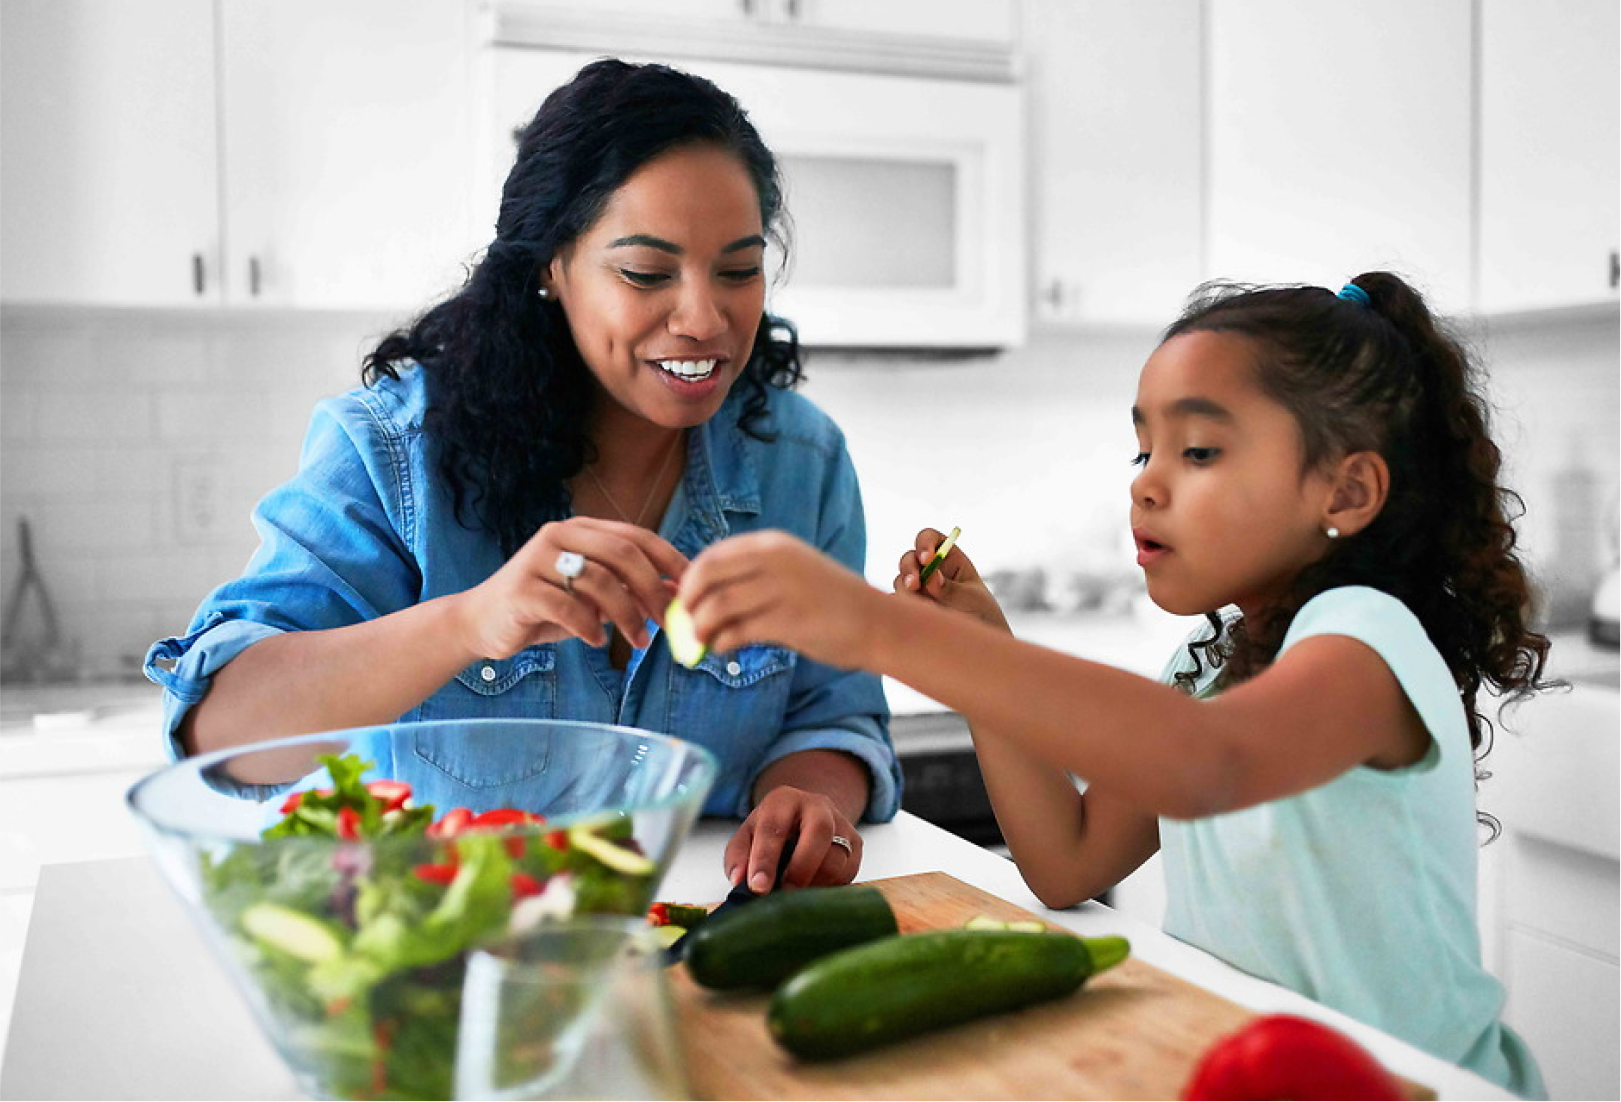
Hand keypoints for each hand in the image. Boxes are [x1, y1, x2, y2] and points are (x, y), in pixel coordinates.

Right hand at [452, 517, 688, 658]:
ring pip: (599, 581)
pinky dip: (590, 627)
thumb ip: (628, 591)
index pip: (636, 536)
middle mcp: (559, 535)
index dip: (668, 559)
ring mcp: (537, 559)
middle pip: (622, 554)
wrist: (482, 622)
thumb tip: (677, 594)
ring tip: (636, 642)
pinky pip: (568, 606)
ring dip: (627, 615)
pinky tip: (597, 641)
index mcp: (581, 530)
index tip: (691, 586)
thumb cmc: (545, 609)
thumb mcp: (593, 599)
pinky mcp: (522, 588)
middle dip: (652, 589)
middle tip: (669, 621)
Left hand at [677, 530, 879, 667]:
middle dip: (689, 602)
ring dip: (701, 627)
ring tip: (703, 641)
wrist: (876, 622)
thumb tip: (700, 595)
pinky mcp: (789, 620)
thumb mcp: (791, 573)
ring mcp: (783, 589)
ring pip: (718, 606)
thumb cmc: (829, 601)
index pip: (712, 556)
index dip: (690, 580)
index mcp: (772, 544)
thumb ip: (751, 577)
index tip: (685, 601)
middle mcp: (775, 560)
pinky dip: (722, 642)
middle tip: (686, 623)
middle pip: (708, 576)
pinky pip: (738, 631)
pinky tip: (724, 648)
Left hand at [724, 785, 862, 892]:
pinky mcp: (857, 843)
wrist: (804, 817)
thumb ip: (738, 857)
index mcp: (783, 800)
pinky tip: (814, 889)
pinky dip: (831, 887)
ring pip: (838, 857)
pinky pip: (850, 871)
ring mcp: (841, 823)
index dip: (765, 859)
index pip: (774, 827)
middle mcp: (817, 805)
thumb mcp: (747, 837)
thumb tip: (740, 880)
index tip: (758, 888)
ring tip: (797, 895)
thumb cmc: (771, 831)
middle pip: (819, 831)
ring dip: (817, 883)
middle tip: (786, 893)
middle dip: (801, 868)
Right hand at [893, 527, 1010, 631]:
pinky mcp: (910, 607)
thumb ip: (949, 588)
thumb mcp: (971, 599)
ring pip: (901, 581)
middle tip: (915, 585)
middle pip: (909, 558)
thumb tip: (930, 577)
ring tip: (922, 606)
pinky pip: (897, 603)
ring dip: (905, 590)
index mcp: (948, 558)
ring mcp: (918, 588)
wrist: (977, 644)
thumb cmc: (981, 613)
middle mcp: (929, 570)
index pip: (930, 538)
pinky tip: (916, 617)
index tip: (927, 559)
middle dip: (909, 569)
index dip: (925, 543)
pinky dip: (902, 607)